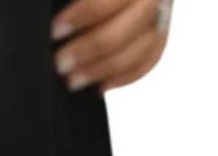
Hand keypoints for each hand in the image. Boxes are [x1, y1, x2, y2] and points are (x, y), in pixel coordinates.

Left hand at [52, 0, 171, 93]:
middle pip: (130, 25)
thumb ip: (76, 3)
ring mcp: (162, 12)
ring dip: (105, 69)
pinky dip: (125, 76)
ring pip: (142, 46)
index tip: (56, 31)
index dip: (83, 14)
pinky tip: (100, 86)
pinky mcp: (161, 31)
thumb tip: (57, 24)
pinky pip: (150, 58)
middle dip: (91, 48)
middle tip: (61, 64)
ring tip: (73, 81)